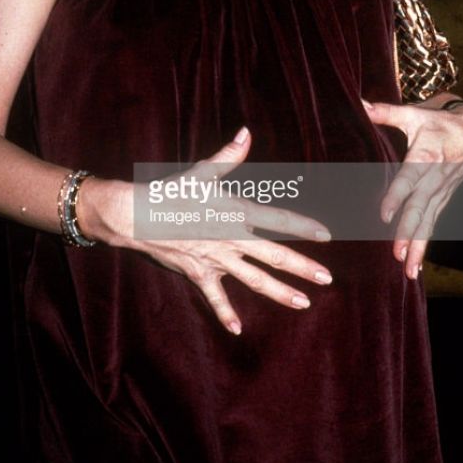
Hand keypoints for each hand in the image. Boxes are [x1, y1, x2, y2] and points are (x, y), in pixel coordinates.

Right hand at [76, 127, 332, 334]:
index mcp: (234, 212)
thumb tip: (246, 133)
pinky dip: (225, 313)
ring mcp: (216, 258)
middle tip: (327, 278)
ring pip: (254, 279)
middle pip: (273, 255)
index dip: (302, 227)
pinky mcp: (198, 272)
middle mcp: (230, 238)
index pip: (277, 220)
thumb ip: (228, 156)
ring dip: (279, 292)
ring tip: (304, 303)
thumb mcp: (201, 172)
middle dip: (302, 267)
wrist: (135, 215)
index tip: (326, 236)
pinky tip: (237, 329)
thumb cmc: (170, 191)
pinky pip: (215, 296)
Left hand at [362, 98, 462, 278]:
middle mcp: (435, 178)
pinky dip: (425, 246)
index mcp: (426, 155)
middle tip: (397, 253)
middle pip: (421, 207)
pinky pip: (433, 225)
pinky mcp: (443, 200)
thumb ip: (385, 112)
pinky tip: (415, 266)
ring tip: (408, 269)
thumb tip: (360, 103)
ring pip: (429, 222)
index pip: (409, 178)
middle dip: (409, 232)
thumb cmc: (437, 122)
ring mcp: (441, 192)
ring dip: (419, 247)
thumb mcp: (413, 113)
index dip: (397, 196)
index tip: (384, 214)